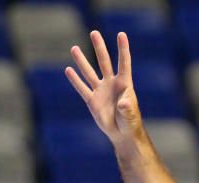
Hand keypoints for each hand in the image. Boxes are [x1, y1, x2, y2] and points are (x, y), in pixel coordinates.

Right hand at [66, 31, 142, 147]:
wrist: (122, 134)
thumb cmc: (130, 123)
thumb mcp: (130, 116)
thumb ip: (127, 108)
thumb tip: (124, 103)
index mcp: (124, 84)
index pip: (123, 63)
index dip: (123, 49)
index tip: (121, 34)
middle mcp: (112, 84)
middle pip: (104, 62)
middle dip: (99, 48)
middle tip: (94, 33)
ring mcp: (101, 91)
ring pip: (89, 73)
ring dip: (82, 61)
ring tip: (74, 48)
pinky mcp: (92, 101)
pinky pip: (82, 88)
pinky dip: (75, 80)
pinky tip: (68, 70)